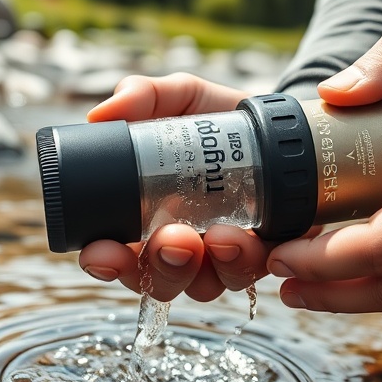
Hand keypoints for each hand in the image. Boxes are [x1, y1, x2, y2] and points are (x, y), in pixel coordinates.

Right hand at [77, 73, 273, 301]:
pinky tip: (248, 242)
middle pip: (158, 279)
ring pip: (203, 285)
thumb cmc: (218, 118)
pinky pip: (249, 277)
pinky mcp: (261, 258)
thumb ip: (144, 96)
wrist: (279, 126)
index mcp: (147, 218)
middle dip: (160, 266)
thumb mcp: (183, 98)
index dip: (104, 261)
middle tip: (172, 238)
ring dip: (208, 268)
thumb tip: (101, 113)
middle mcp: (180, 246)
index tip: (102, 252)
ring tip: (219, 237)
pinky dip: (245, 263)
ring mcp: (220, 259)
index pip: (115, 254)